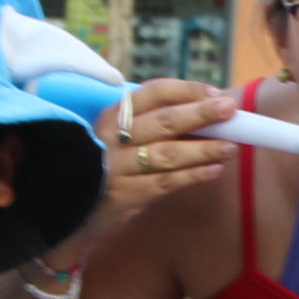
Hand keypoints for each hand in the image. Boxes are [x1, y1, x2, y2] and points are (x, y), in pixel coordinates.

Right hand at [85, 82, 237, 230]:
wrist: (67, 208)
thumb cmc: (102, 166)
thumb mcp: (116, 138)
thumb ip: (150, 125)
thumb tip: (203, 114)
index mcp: (113, 115)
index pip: (152, 92)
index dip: (186, 90)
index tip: (216, 93)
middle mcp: (114, 138)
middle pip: (163, 121)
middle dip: (200, 114)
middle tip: (231, 111)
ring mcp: (118, 167)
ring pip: (168, 153)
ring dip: (203, 149)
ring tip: (230, 146)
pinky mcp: (126, 195)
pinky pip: (166, 182)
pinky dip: (193, 175)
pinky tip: (214, 170)